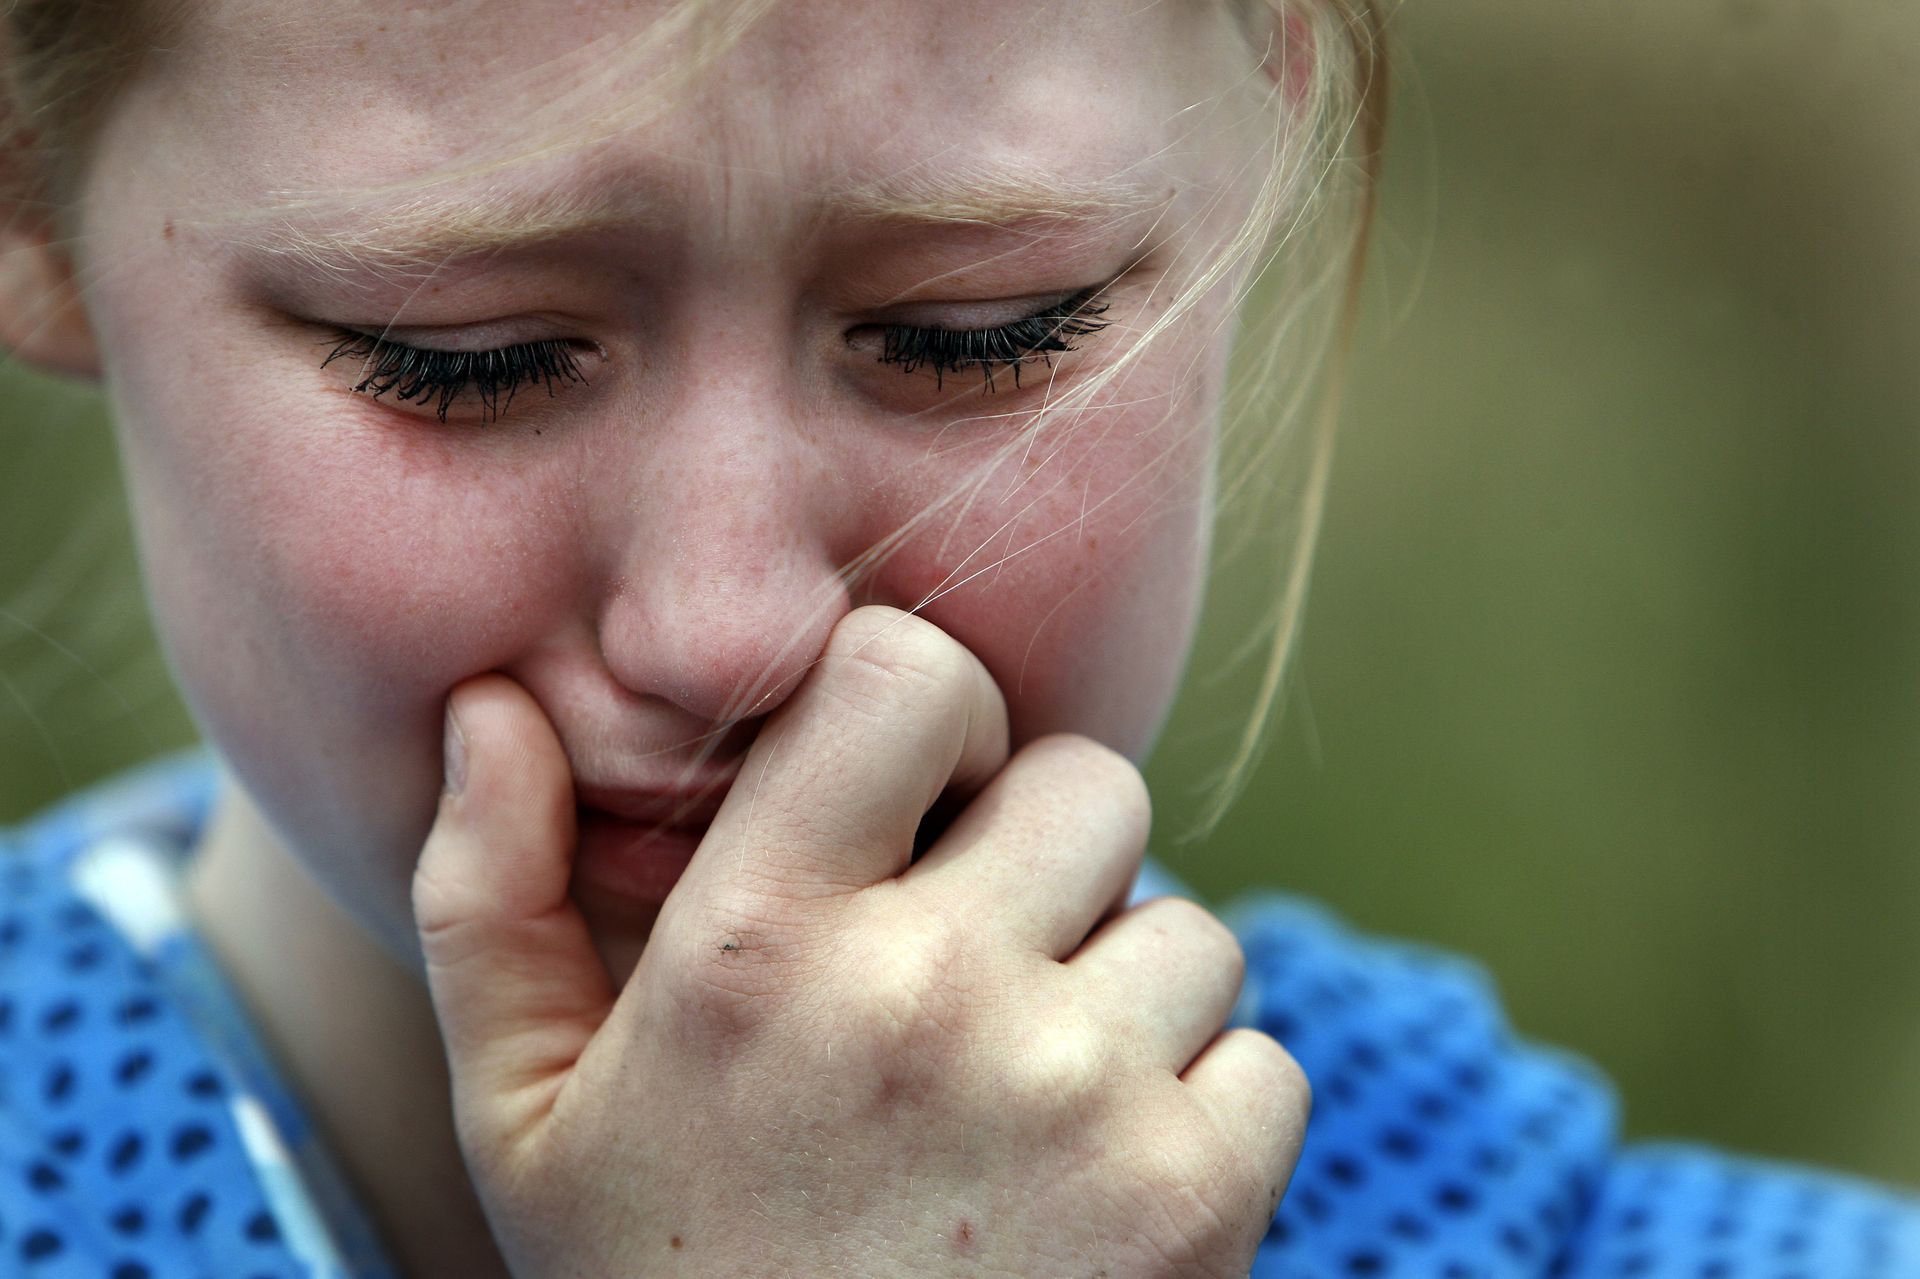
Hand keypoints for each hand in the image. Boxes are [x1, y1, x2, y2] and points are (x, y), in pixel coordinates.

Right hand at [412, 605, 1307, 1277]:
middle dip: (1048, 860)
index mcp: (750, 945)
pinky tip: (1094, 1184)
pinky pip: (1262, 1058)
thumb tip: (492, 705)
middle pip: (1090, 787)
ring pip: (1187, 927)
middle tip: (982, 967)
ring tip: (1026, 1100)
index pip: (909, 674)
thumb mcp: (521, 1112)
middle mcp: (920, 998)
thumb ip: (489, 893)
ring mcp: (1070, 1099)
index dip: (938, 716)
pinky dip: (1204, 1110)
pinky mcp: (1190, 1201)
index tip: (920, 802)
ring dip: (1126, 994)